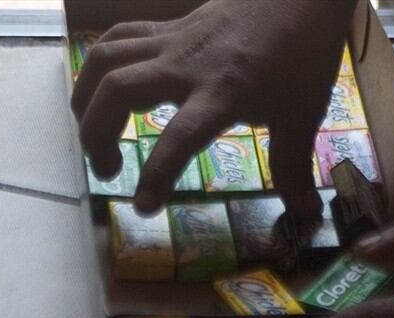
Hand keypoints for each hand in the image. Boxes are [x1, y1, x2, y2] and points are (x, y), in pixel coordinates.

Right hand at [71, 0, 356, 219]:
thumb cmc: (303, 55)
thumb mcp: (302, 115)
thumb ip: (293, 166)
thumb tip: (308, 214)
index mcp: (223, 94)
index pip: (178, 138)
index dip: (156, 175)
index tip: (143, 207)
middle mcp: (186, 66)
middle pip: (118, 90)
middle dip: (96, 135)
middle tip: (107, 170)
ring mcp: (172, 42)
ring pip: (105, 59)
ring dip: (86, 100)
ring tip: (93, 134)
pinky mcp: (167, 28)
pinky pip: (119, 38)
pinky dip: (100, 64)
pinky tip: (104, 91)